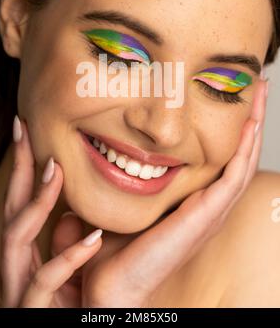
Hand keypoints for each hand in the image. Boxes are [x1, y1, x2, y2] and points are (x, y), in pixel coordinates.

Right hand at [0, 119, 102, 307]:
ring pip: (17, 237)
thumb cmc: (73, 307)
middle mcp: (16, 267)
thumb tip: (73, 215)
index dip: (23, 166)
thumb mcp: (67, 269)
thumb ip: (65, 241)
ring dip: (36, 201)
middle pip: (12, 208)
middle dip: (17, 167)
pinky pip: (45, 281)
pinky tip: (91, 239)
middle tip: (25, 129)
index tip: (28, 130)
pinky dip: (66, 258)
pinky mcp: (34, 311)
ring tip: (56, 171)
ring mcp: (20, 289)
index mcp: (26, 254)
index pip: (22, 200)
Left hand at [78, 77, 267, 306]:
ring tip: (261, 93)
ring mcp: (211, 210)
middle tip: (259, 84)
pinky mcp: (205, 216)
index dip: (233, 125)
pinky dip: (245, 149)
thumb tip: (107, 147)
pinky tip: (250, 124)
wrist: (113, 285)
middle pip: (241, 152)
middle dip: (252, 116)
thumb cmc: (115, 246)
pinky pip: (234, 176)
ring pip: (244, 159)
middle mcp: (210, 203)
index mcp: (195, 199)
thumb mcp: (124, 198)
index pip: (223, 155)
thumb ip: (122, 174)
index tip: (235, 94)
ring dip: (254, 125)